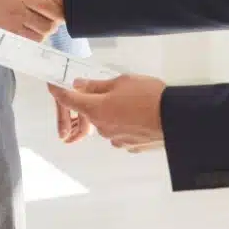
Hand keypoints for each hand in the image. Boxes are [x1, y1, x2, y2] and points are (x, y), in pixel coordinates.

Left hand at [50, 75, 166, 151]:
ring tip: (136, 104)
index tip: (53, 86)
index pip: (68, 100)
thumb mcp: (121, 81)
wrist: (176, 118)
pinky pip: (121, 133)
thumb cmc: (150, 96)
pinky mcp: (129, 147)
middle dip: (98, 101)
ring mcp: (115, 139)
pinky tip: (141, 117)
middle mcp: (102, 127)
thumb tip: (80, 85)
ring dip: (114, 113)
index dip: (59, 91)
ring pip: (107, 123)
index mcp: (96, 109)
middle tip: (118, 90)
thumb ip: (97, 85)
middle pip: (91, 112)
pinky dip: (126, 125)